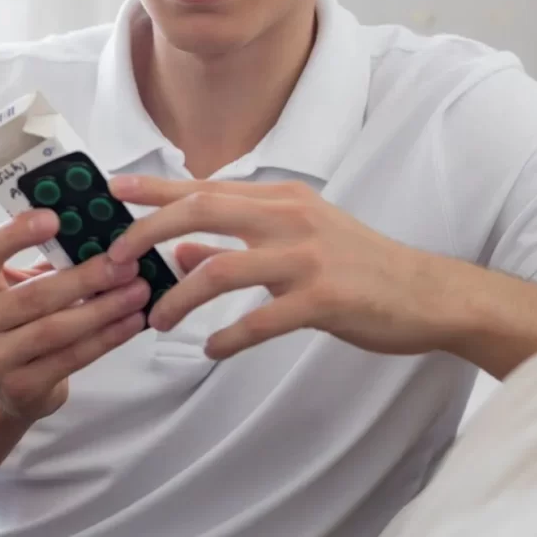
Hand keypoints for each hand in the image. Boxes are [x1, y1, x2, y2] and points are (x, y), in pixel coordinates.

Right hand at [0, 209, 149, 421]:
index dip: (16, 233)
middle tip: (127, 264)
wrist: (1, 383)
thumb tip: (105, 230)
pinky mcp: (18, 389)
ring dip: (104, 309)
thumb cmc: (19, 314)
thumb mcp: (21, 281)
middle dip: (86, 278)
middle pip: (33, 296)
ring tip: (139, 291)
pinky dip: (106, 338)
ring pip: (55, 330)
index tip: (55, 218)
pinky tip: (131, 322)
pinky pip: (70, 359)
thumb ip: (51, 256)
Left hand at [107, 176, 464, 360]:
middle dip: (149, 233)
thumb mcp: (297, 240)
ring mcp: (307, 256)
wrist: (424, 292)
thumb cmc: (358, 264)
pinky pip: (260, 320)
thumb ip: (238, 243)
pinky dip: (228, 337)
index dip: (155, 189)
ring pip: (222, 269)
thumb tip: (182, 251)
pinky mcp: (323, 297)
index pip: (205, 187)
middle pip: (202, 211)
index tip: (113, 192)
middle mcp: (289, 216)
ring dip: (180, 298)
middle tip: (114, 260)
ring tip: (157, 322)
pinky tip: (211, 349)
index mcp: (281, 198)